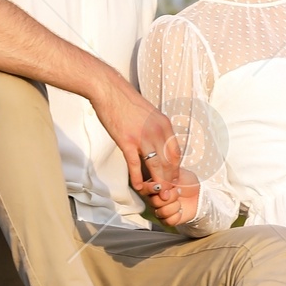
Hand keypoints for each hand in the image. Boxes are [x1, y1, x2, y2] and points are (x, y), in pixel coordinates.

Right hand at [92, 78, 181, 199]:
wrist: (109, 91)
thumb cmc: (127, 102)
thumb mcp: (150, 114)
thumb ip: (156, 129)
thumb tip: (158, 144)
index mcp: (164, 125)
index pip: (176, 154)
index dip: (176, 169)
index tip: (172, 179)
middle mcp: (157, 132)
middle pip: (169, 163)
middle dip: (169, 180)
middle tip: (166, 193)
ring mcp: (143, 138)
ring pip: (156, 167)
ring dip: (157, 183)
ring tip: (156, 194)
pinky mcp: (127, 142)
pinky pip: (135, 165)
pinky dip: (138, 178)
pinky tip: (138, 187)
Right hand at [149, 177, 203, 227]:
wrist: (199, 193)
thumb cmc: (187, 181)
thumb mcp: (178, 173)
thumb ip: (166, 176)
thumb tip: (159, 183)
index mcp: (153, 186)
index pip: (143, 189)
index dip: (150, 189)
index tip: (160, 187)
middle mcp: (154, 199)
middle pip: (153, 202)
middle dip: (170, 196)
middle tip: (178, 191)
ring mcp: (159, 210)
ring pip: (161, 212)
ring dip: (175, 206)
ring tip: (180, 200)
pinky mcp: (167, 220)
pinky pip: (168, 221)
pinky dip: (177, 215)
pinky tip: (181, 209)